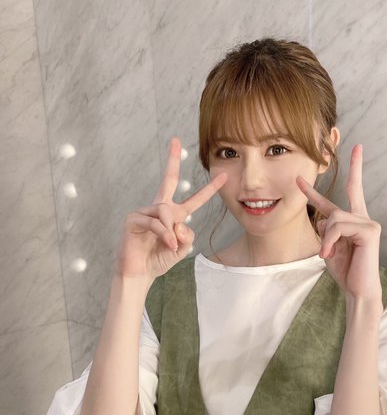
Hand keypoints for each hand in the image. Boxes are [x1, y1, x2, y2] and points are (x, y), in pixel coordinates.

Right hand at [116, 137, 227, 279]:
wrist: (140, 273)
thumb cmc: (159, 260)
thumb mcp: (182, 248)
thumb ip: (187, 235)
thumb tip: (179, 223)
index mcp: (174, 215)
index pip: (194, 200)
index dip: (210, 189)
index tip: (224, 175)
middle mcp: (159, 209)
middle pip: (168, 179)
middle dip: (172, 159)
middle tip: (175, 140)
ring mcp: (144, 211)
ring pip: (167, 212)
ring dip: (172, 230)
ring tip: (171, 245)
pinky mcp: (133, 219)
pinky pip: (155, 222)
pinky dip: (164, 234)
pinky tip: (167, 244)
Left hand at [296, 144, 381, 302]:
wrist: (357, 290)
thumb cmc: (345, 271)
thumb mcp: (330, 246)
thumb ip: (327, 229)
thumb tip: (324, 219)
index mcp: (354, 221)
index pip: (350, 194)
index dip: (350, 172)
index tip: (354, 150)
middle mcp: (364, 218)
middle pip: (354, 189)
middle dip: (355, 168)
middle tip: (344, 153)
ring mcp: (369, 223)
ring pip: (335, 218)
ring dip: (325, 238)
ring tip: (326, 254)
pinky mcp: (370, 231)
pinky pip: (339, 227)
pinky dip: (329, 241)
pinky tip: (329, 254)